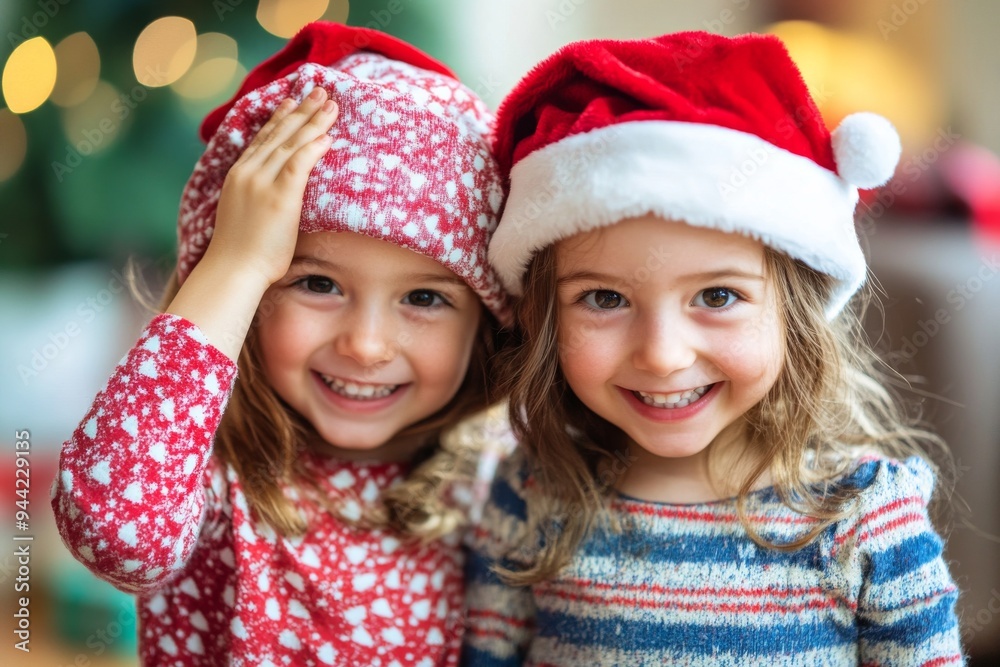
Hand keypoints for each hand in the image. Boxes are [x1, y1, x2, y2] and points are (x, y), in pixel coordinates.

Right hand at [205, 86, 338, 285]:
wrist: (233, 270)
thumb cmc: (240, 255)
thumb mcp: (244, 217)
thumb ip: (256, 200)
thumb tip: (270, 202)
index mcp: (238, 176)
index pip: (261, 139)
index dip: (279, 119)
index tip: (291, 101)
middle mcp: (248, 173)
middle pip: (279, 134)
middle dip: (301, 110)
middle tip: (319, 91)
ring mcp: (262, 183)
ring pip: (291, 143)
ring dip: (313, 121)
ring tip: (331, 105)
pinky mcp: (279, 196)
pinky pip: (299, 163)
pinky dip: (313, 147)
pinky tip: (328, 136)